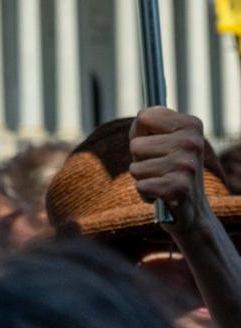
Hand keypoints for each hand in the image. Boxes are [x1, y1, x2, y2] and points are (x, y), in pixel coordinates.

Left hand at [130, 105, 211, 234]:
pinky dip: (146, 193)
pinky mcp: (179, 188)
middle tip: (161, 167)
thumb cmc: (168, 166)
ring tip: (162, 180)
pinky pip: (140, 186)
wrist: (193, 210)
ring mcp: (187, 166)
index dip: (141, 133)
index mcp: (192, 125)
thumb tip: (141, 119)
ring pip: (135, 168)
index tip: (157, 144)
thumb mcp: (161, 137)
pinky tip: (162, 195)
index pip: (144, 117)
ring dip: (143, 177)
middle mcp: (193, 143)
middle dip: (140, 159)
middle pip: (135, 145)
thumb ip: (146, 122)